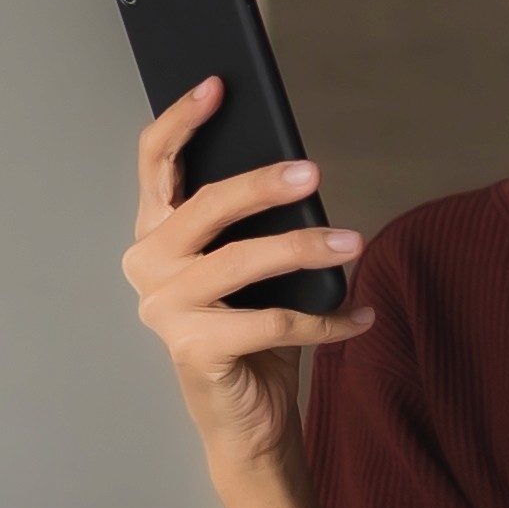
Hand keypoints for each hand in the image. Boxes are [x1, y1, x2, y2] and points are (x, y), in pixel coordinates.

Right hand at [122, 79, 372, 475]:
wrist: (247, 421)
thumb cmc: (249, 335)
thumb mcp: (249, 268)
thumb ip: (250, 224)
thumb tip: (296, 172)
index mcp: (156, 235)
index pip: (155, 163)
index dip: (183, 120)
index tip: (219, 86)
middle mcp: (149, 267)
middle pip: (204, 207)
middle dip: (262, 184)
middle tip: (314, 173)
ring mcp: (165, 310)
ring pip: (243, 262)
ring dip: (306, 250)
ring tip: (354, 243)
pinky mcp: (195, 350)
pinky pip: (273, 322)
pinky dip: (326, 320)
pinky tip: (360, 316)